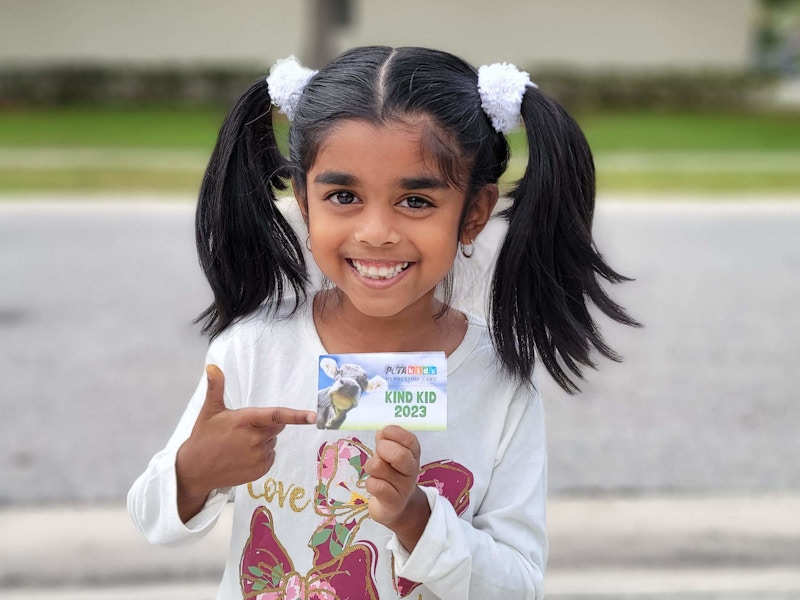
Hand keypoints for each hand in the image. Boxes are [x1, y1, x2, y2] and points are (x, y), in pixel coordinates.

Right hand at [176, 364, 315, 521]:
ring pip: (273, 442)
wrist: (196, 470)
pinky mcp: (260, 469)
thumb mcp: (209, 410)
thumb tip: (212, 366)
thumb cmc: (204, 437)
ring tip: (239, 444)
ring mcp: (258, 456)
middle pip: (277, 427)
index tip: (313, 417)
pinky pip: (270, 456)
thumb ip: (215, 387)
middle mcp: (255, 439)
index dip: (296, 416)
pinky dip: (262, 454)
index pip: (276, 416)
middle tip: (244, 429)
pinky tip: (243, 456)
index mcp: (245, 420)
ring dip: (263, 441)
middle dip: (267, 426)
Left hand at [364, 426, 429, 550]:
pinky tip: (375, 486)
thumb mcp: (390, 456)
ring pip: (379, 467)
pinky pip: (374, 485)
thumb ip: (386, 442)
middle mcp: (411, 470)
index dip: (395, 433)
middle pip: (398, 455)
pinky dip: (370, 483)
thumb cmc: (390, 475)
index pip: (410, 440)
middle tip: (378, 453)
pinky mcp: (393, 502)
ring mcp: (403, 487)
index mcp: (413, 455)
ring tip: (375, 472)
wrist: (395, 507)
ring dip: (371, 466)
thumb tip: (381, 433)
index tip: (384, 433)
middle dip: (382, 449)